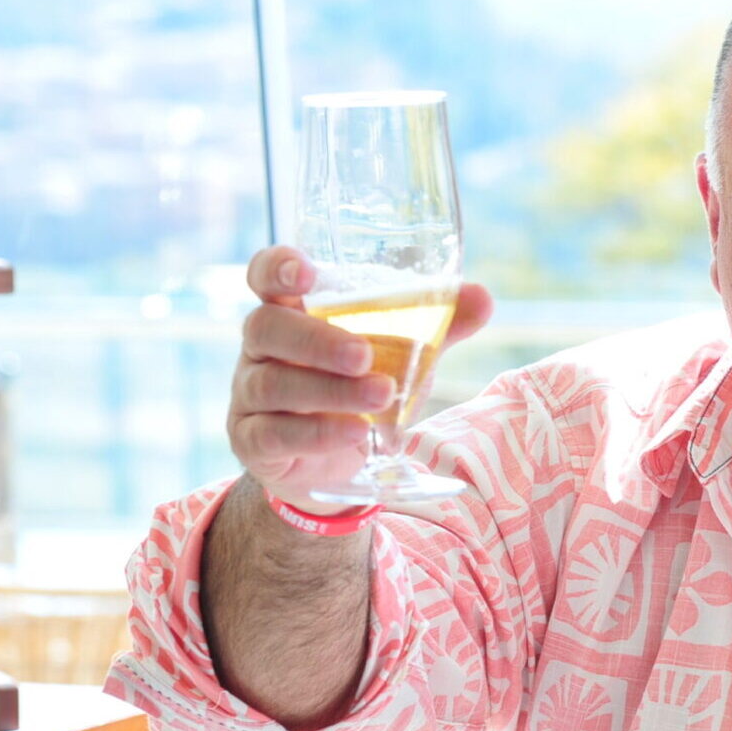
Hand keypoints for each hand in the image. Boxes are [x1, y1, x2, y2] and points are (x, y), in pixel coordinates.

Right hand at [227, 245, 492, 512]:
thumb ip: (434, 326)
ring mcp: (249, 395)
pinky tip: (356, 434)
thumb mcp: (399, 355)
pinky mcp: (253, 441)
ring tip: (381, 395)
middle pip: (266, 328)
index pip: (265, 275)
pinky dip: (318, 433)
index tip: (307, 272)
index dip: (277, 268)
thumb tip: (482, 297)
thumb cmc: (359, 387)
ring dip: (330, 391)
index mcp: (290, 311)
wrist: (334, 462)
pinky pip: (274, 433)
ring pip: (273, 383)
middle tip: (366, 355)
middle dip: (317, 341)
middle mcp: (260, 348)